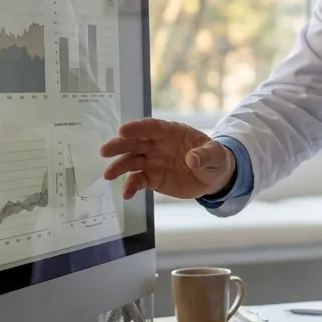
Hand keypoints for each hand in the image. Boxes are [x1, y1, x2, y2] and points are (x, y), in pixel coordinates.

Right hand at [100, 118, 235, 199]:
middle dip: (119, 145)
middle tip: (105, 150)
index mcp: (171, 132)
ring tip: (108, 175)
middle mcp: (157, 145)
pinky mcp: (152, 178)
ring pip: (131, 162)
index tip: (122, 131)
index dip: (137, 128)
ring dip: (119, 167)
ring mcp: (153, 161)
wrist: (213, 177)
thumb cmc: (214, 158)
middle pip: (135, 142)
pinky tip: (126, 195)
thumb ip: (205, 155)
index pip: (151, 127)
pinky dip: (131, 187)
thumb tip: (193, 159)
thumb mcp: (216, 154)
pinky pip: (138, 181)